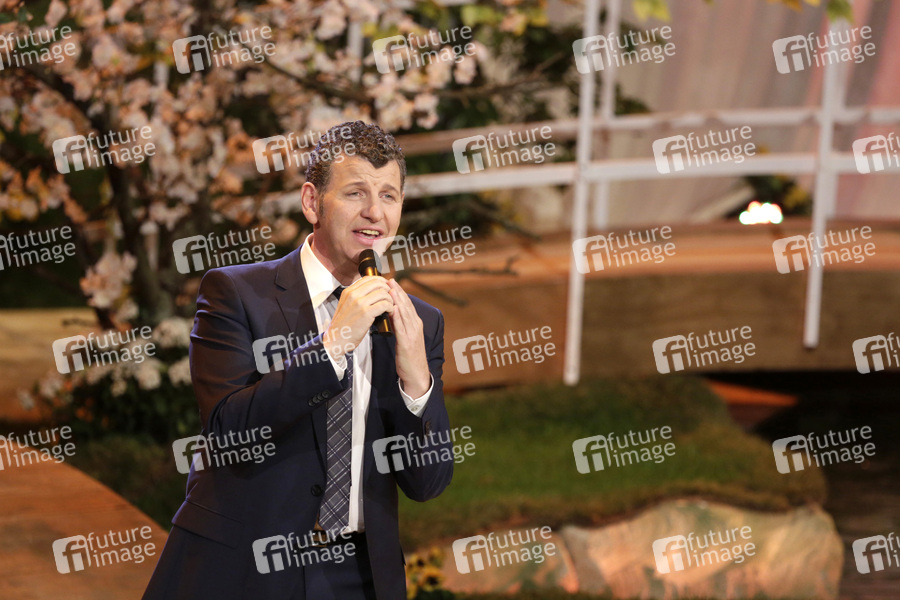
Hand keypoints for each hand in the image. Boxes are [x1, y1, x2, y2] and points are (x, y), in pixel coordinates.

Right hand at [323, 276, 393, 360]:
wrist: (336, 339)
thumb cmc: (343, 325)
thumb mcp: (345, 305)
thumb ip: (355, 297)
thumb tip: (370, 291)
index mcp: (348, 291)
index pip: (368, 278)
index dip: (380, 281)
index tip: (385, 287)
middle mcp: (354, 294)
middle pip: (377, 283)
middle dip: (387, 289)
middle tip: (390, 297)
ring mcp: (360, 303)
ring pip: (383, 293)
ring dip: (390, 300)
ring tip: (390, 306)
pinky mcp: (366, 313)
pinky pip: (385, 304)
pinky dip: (390, 308)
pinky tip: (389, 312)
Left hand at [388, 279, 429, 397]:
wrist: (416, 374)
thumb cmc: (409, 357)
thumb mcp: (405, 338)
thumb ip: (400, 325)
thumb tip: (391, 313)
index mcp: (415, 324)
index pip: (407, 305)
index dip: (399, 292)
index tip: (391, 282)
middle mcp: (415, 326)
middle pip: (406, 305)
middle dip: (398, 292)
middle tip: (390, 280)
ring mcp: (412, 334)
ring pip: (405, 313)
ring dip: (397, 300)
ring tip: (390, 289)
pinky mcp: (407, 343)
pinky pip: (401, 327)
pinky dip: (397, 316)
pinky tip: (393, 308)